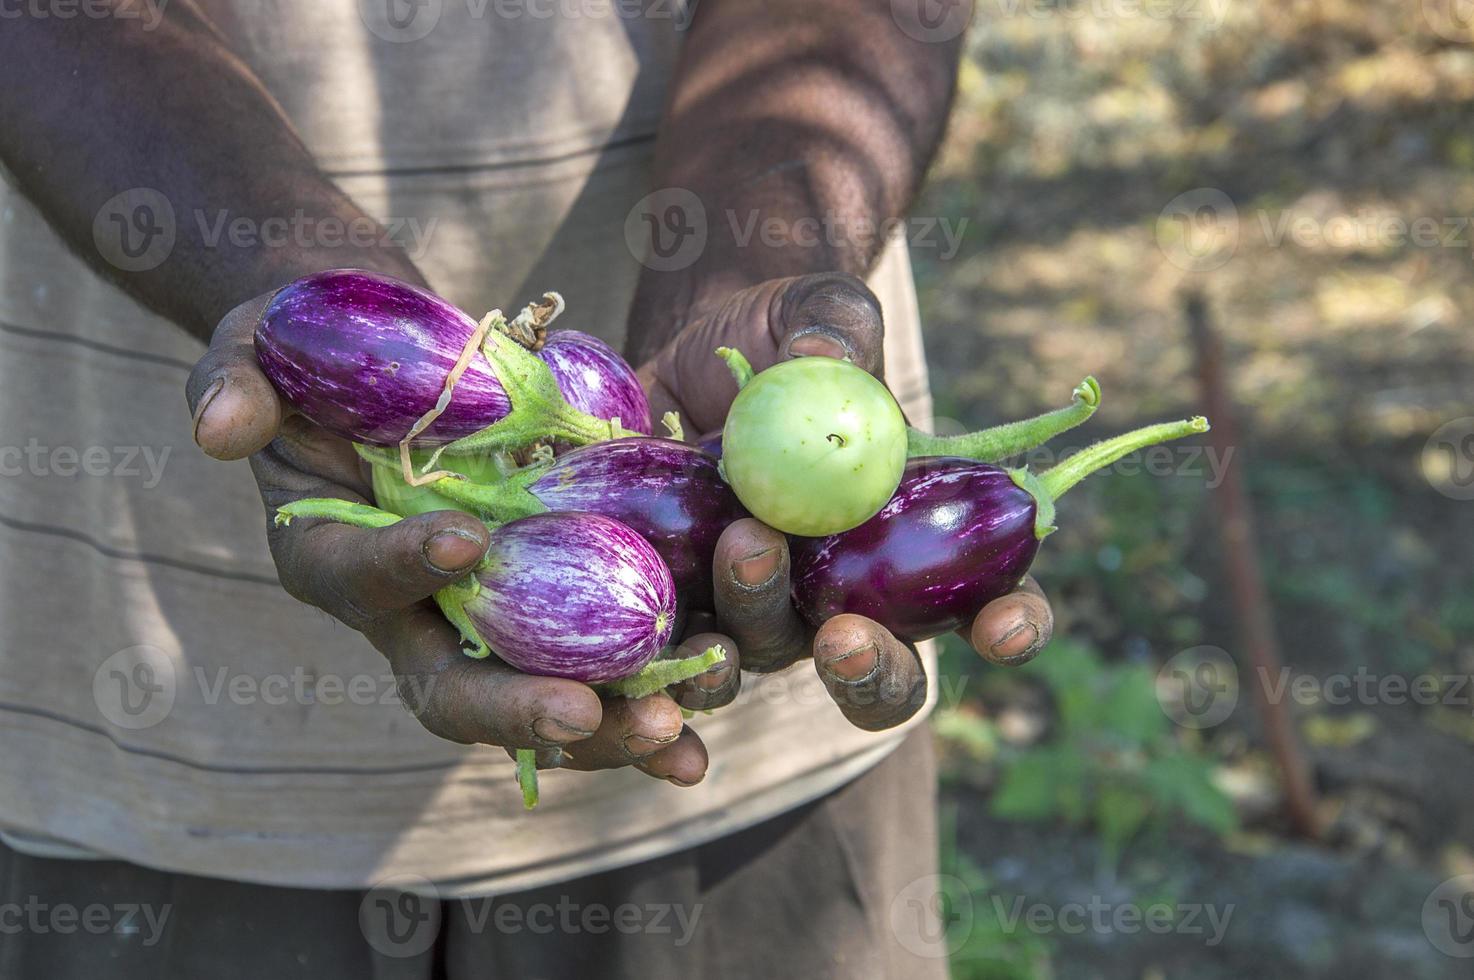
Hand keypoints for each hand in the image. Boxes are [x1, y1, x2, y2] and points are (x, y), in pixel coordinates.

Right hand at [186, 292, 710, 786]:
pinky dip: (654, 696)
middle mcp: (412, 611)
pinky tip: (705, 725)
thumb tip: (219, 425)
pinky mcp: (559, 599)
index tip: (460, 541)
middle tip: (582, 710)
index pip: (357, 580)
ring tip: (674, 730)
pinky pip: (608, 662)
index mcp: (333, 557)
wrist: (401, 354)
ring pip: (542, 698)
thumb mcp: (256, 343)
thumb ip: (234, 379)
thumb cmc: (318, 346)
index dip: (399, 567)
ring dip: (607, 724)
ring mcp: (491, 615)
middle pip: (455, 690)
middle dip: (516, 708)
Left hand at [636, 273, 1056, 730]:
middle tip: (845, 637)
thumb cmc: (787, 335)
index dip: (1015, 627)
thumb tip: (821, 356)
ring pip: (769, 651)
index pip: (989, 606)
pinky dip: (667, 634)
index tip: (1005, 626)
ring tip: (744, 548)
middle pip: (880, 672)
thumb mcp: (819, 311)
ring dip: (759, 621)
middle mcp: (849, 591)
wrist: (687, 345)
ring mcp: (764, 604)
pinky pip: (673, 640)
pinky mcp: (683, 597)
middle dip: (871, 670)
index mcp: (920, 538)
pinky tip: (651, 594)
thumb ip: (834, 326)